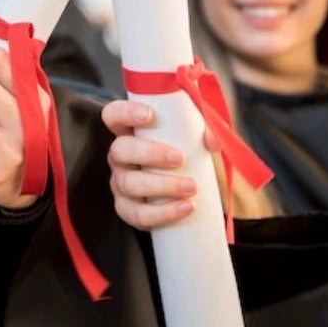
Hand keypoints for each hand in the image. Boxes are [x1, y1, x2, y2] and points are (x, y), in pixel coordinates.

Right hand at [101, 99, 202, 230]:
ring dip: (162, 186)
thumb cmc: (184, 153)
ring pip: (129, 184)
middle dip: (150, 153)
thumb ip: (205, 130)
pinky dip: (163, 213)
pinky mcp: (127, 209)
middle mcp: (119, 156)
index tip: (150, 115)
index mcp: (129, 131)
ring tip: (192, 187)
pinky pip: (138, 214)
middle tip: (180, 159)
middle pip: (120, 150)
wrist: (184, 192)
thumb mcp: (192, 136)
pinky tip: (186, 207)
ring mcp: (120, 183)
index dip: (125, 112)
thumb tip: (214, 141)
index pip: (113, 115)